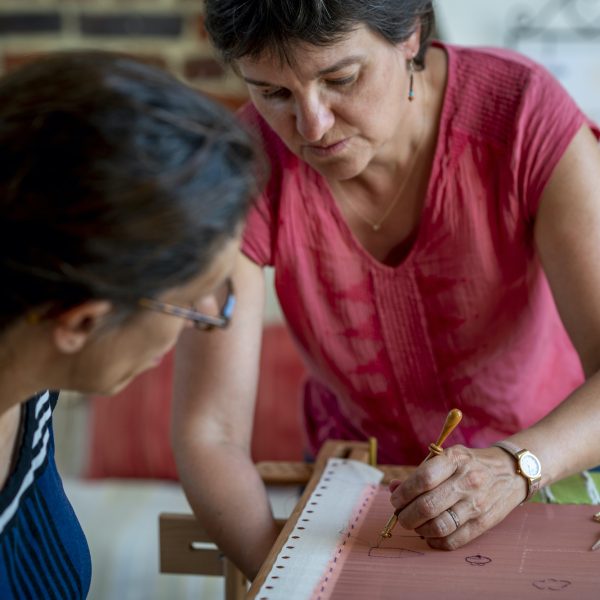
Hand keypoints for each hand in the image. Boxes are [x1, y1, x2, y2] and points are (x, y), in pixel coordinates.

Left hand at [389, 445, 527, 549]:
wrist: (510, 472)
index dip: (403, 493)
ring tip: (415, 525)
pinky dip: (436, 541)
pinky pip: (454, 540)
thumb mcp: (447, 457)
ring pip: (439, 526)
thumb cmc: (470, 464)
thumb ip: (420, 473)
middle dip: (406, 515)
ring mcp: (477, 503)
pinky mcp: (485, 523)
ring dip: (419, 530)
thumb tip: (394, 488)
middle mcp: (467, 481)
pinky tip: (430, 535)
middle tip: (401, 516)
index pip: (423, 479)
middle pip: (428, 506)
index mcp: (455, 459)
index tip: (395, 499)